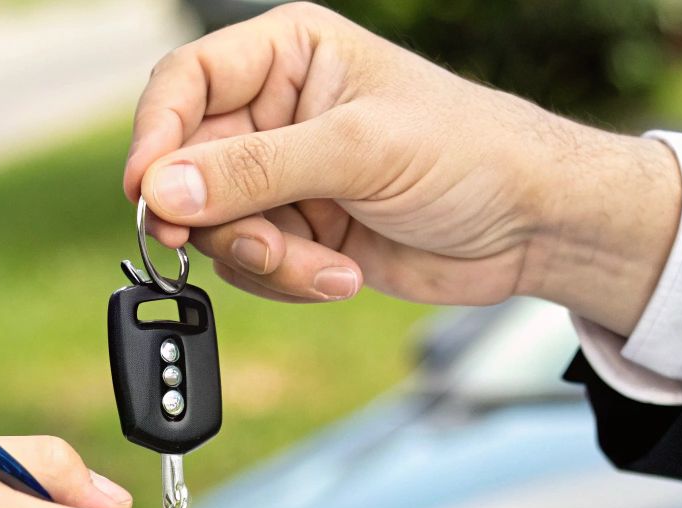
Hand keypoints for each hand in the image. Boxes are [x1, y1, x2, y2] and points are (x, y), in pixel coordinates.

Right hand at [124, 2, 681, 334]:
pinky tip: (341, 275)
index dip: (158, 136)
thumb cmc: (471, 152)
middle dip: (221, 218)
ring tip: (322, 264)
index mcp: (289, 53)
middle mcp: (277, 111)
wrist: (531, 226)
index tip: (150, 190)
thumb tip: (166, 188)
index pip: (185, 82)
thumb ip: (258, 169)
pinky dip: (287, 279)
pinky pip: (251, 265)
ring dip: (264, 258)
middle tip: (254, 244)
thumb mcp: (360, 150)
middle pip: (189, 167)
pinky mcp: (301, 232)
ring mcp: (286, 177)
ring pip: (216, 227)